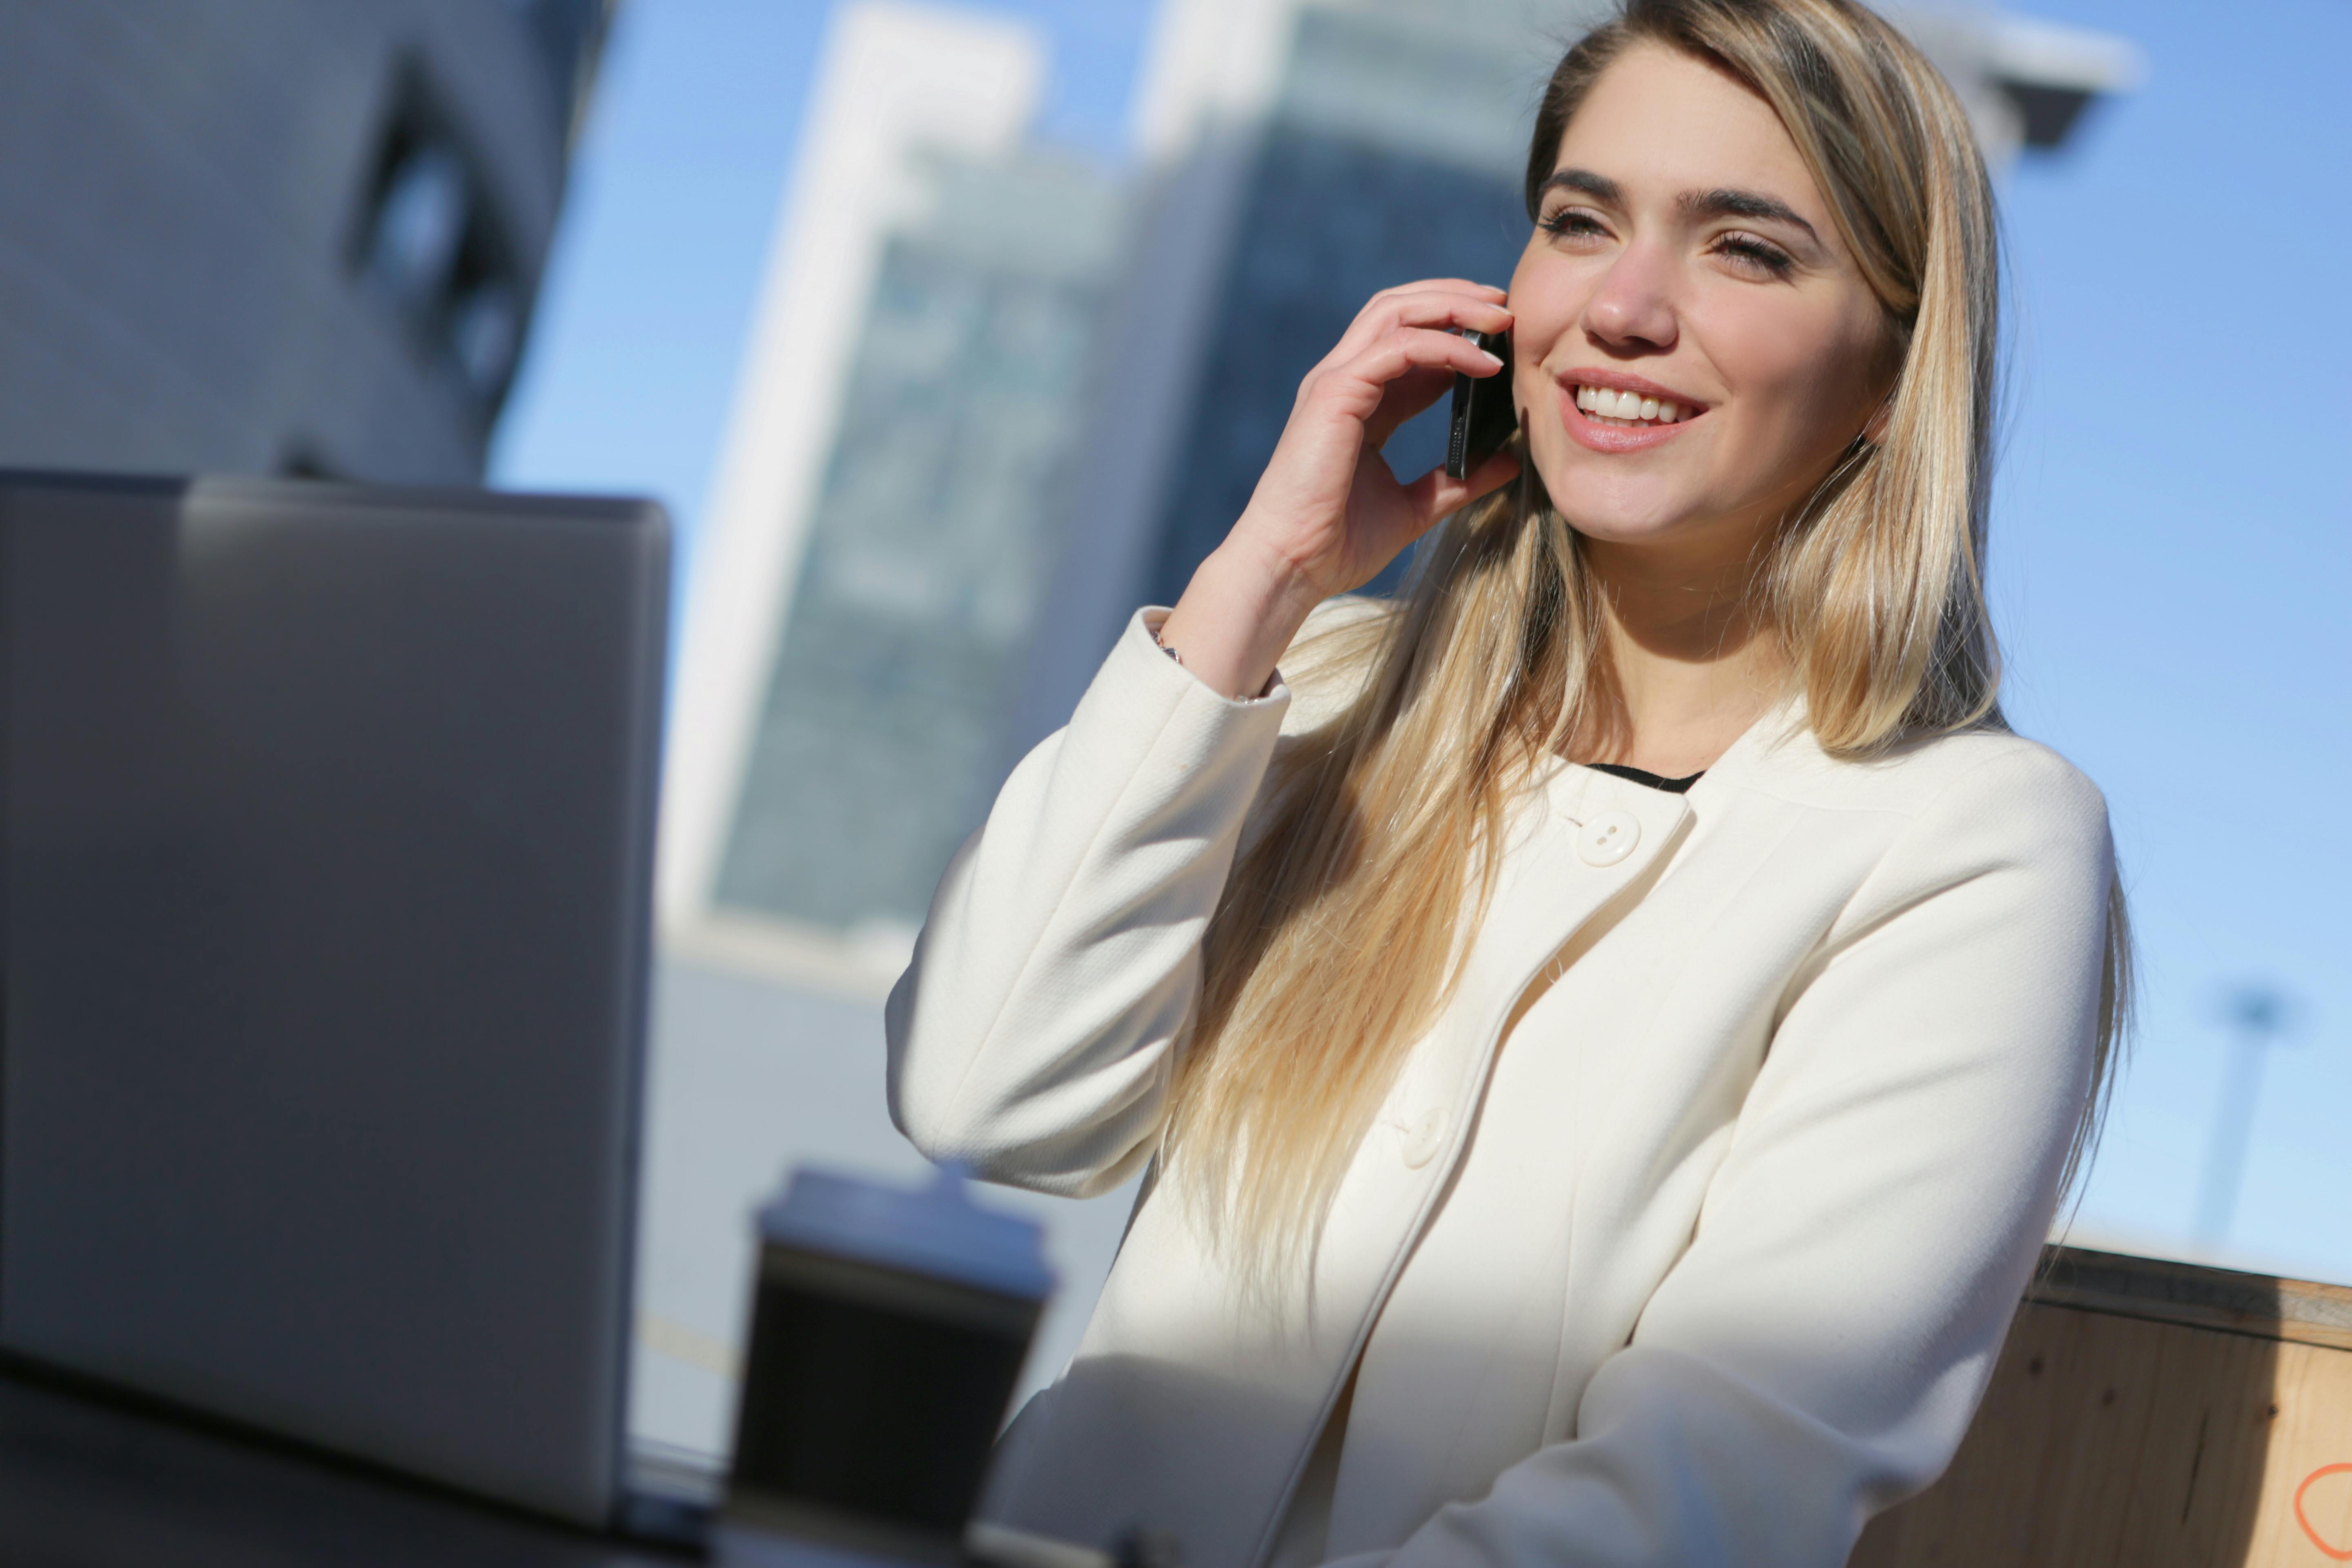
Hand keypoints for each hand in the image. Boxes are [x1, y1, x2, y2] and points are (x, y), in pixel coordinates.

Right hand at [1158, 281, 1521, 698]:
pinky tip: (1482, 364)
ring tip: (1501, 317)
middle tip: (1507, 306)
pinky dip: (1445, 346)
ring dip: (1453, 305)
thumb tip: (1508, 461)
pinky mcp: (1335, 394)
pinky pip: (1398, 348)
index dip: (1457, 330)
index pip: (1408, 341)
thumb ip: (1458, 480)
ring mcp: (1335, 382)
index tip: (1504, 338)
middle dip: (1455, 297)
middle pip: (1399, 308)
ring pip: (1395, 312)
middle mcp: (1343, 381)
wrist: (1291, 567)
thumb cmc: (1338, 544)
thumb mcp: (1416, 507)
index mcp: (1359, 402)